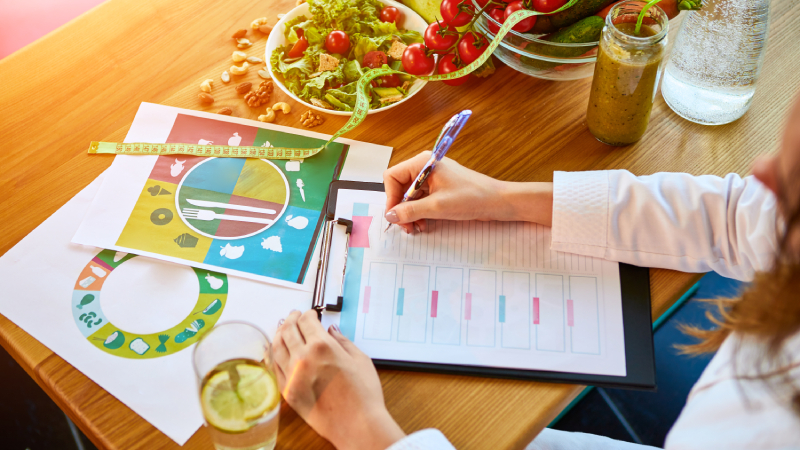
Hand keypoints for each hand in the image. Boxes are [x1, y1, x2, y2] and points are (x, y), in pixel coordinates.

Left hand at [273, 310, 404, 449]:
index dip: (308, 314)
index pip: (306, 321)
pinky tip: (280, 351)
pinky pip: (276, 367)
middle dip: (292, 319)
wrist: (357, 424)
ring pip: (277, 347)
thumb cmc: (363, 395)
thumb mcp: (360, 359)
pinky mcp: (287, 392)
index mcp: (322, 346)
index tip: (311, 314)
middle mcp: (303, 359)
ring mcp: (292, 376)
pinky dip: (275, 355)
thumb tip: (332, 330)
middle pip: (288, 330)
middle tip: (295, 316)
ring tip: (284, 329)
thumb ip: (343, 341)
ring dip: (280, 334)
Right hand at [383, 152, 553, 232]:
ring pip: (410, 196)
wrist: (498, 202)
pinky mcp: (440, 188)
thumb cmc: (472, 197)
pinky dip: (419, 212)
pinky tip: (424, 224)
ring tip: (415, 228)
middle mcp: (425, 167)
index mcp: (423, 163)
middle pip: (400, 187)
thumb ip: (410, 211)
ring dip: (410, 213)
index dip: (391, 197)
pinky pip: (421, 199)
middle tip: (406, 226)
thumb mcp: (437, 207)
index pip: (392, 177)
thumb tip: (390, 215)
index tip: (395, 215)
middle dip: (400, 208)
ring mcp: (433, 177)